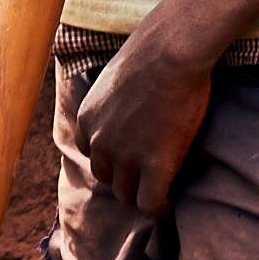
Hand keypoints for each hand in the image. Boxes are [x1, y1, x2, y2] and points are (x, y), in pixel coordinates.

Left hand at [52, 18, 225, 218]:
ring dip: (142, 194)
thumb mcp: (114, 78)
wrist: (173, 51)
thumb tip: (128, 107)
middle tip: (148, 176)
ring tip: (160, 193)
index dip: (112, 157)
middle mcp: (99, 142)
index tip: (130, 158)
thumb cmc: (152, 54)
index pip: (91, 153)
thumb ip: (112, 101)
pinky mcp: (155, 165)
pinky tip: (169, 204)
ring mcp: (126, 156)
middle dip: (125, 177)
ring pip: (126, 194)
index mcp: (86, 119)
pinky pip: (151, 203)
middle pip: (107, 177)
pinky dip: (159, 208)